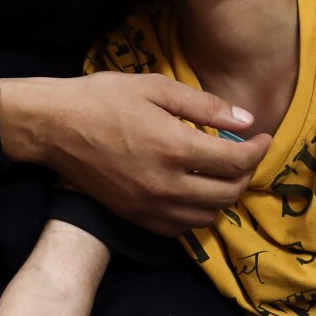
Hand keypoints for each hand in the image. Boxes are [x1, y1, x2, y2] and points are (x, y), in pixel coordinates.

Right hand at [0, 72, 265, 234]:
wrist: (53, 127)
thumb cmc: (103, 99)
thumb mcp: (156, 87)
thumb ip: (204, 106)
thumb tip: (245, 120)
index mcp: (174, 148)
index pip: (236, 161)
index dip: (258, 150)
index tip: (262, 137)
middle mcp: (165, 185)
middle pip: (227, 193)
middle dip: (246, 174)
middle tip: (244, 154)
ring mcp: (148, 206)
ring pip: (206, 216)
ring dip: (223, 196)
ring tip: (222, 173)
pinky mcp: (134, 216)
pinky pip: (179, 229)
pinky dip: (196, 214)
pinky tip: (193, 192)